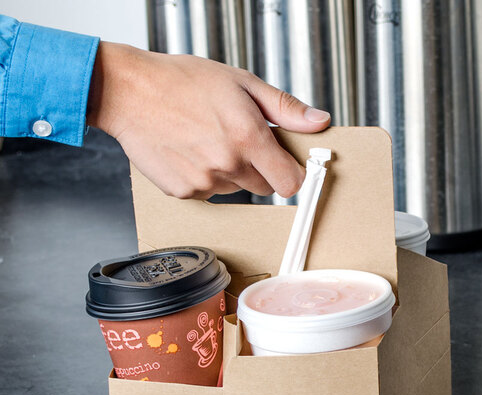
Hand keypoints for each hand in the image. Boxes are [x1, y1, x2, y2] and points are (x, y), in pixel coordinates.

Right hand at [86, 42, 330, 198]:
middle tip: (239, 140)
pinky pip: (209, 193)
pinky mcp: (184, 192)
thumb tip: (319, 121)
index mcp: (248, 138)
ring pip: (235, 189)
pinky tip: (192, 152)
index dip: (291, 173)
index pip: (290, 182)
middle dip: (260, 169)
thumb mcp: (241, 83)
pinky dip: (205, 178)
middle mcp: (228, 165)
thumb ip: (284, 108)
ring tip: (209, 141)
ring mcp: (204, 182)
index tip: (286, 165)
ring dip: (231, 172)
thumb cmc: (181, 81)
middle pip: (264, 188)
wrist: (129, 92)